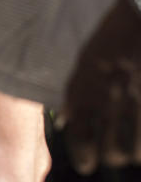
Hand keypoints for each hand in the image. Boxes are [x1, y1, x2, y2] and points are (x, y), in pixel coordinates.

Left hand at [58, 0, 140, 173]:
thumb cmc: (116, 33)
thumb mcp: (88, 58)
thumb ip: (76, 92)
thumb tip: (65, 122)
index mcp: (90, 82)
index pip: (80, 134)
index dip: (82, 153)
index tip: (85, 164)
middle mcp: (115, 95)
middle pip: (113, 152)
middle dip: (111, 154)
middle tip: (112, 151)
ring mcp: (140, 97)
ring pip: (136, 151)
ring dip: (134, 149)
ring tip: (132, 141)